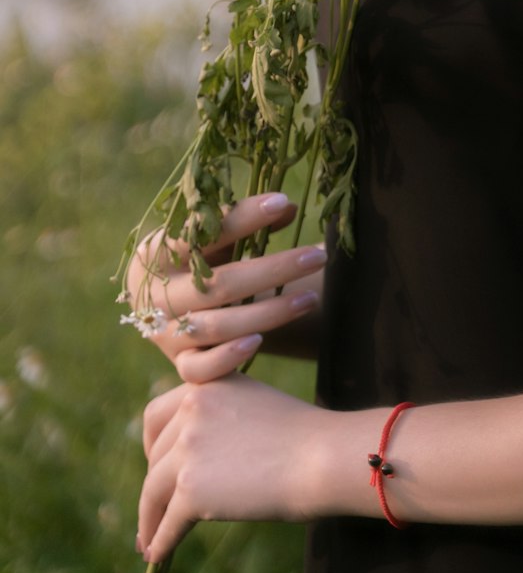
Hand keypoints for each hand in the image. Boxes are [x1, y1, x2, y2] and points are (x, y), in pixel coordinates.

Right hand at [124, 193, 327, 380]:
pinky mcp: (177, 365)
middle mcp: (157, 296)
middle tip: (316, 257)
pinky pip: (198, 370)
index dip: (242, 217)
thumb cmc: (191, 261)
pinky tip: (259, 342)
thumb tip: (286, 208)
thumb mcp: (207, 238)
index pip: (201, 232)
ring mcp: (165, 334)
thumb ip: (241, 222)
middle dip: (274, 270)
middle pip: (220, 284)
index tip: (281, 202)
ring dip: (269, 313)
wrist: (158, 308)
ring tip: (311, 298)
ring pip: (218, 327)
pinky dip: (227, 358)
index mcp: (156, 253)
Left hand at [137, 373, 333, 562]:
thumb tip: (192, 456)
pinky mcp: (192, 488)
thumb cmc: (301, 435)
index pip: (156, 415)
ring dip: (149, 518)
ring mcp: (188, 448)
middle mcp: (190, 409)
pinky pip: (167, 522)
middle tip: (157, 506)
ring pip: (154, 491)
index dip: (152, 445)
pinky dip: (160, 541)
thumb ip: (218, 416)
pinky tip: (158, 553)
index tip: (156, 466)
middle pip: (155, 456)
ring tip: (149, 538)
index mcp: (204, 384)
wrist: (322, 457)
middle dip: (154, 483)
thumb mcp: (252, 403)